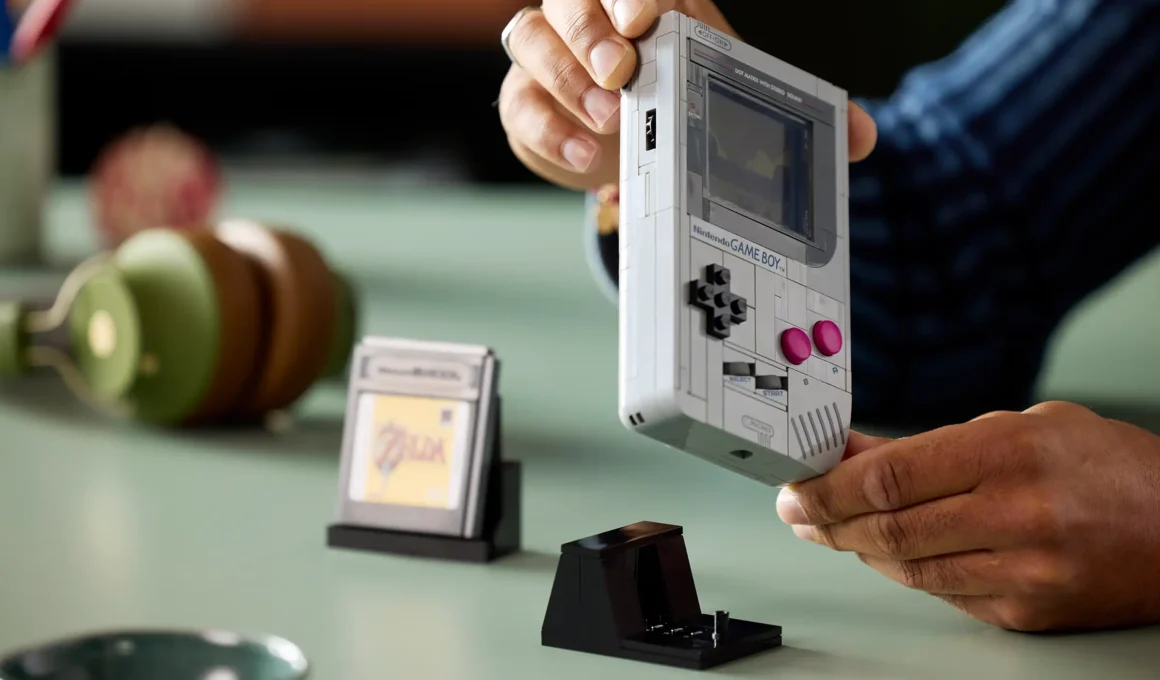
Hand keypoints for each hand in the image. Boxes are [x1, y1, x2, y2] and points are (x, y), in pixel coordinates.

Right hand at [497, 0, 877, 191]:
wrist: (635, 142)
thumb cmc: (685, 103)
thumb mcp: (739, 100)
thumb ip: (800, 113)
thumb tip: (865, 134)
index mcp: (649, 3)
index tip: (650, 19)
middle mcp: (593, 18)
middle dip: (594, 30)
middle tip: (623, 70)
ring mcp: (553, 56)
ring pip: (532, 37)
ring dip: (567, 76)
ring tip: (608, 119)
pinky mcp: (527, 102)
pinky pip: (519, 102)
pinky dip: (548, 128)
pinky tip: (585, 157)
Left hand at [776, 401, 1159, 631]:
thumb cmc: (1106, 467)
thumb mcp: (1017, 426)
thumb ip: (930, 444)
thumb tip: (852, 452)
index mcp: (1009, 453)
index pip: (889, 476)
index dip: (828, 485)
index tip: (797, 484)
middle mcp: (1015, 515)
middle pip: (886, 528)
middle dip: (827, 521)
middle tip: (799, 512)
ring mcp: (1022, 572)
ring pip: (906, 567)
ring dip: (857, 547)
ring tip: (834, 527)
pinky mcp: (1026, 612)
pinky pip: (941, 593)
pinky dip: (905, 570)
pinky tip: (887, 551)